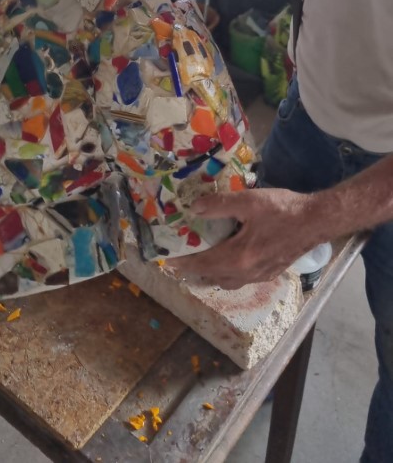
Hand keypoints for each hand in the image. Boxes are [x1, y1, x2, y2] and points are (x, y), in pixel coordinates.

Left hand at [170, 188, 317, 289]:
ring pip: (228, 282)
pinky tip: (229, 260)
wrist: (317, 220)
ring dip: (212, 275)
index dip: (183, 264)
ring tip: (201, 262)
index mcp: (239, 257)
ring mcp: (260, 275)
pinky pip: (242, 280)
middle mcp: (247, 272)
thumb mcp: (249, 201)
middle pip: (213, 278)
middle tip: (181, 261)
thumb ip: (220, 205)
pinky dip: (229, 274)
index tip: (166, 261)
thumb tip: (193, 208)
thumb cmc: (283, 209)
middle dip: (195, 272)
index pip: (203, 265)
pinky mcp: (270, 272)